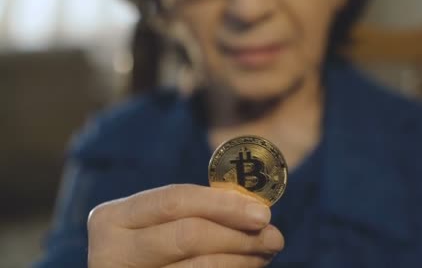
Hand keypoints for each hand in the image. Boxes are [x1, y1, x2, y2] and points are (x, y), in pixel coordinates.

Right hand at [87, 184, 283, 266]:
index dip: (223, 204)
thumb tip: (258, 213)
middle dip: (238, 235)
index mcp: (112, 218)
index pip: (175, 200)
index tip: (263, 213)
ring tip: (265, 253)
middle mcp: (109, 252)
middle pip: (187, 235)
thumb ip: (200, 210)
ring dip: (241, 260)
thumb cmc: (154, 245)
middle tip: (274, 237)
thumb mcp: (162, 223)